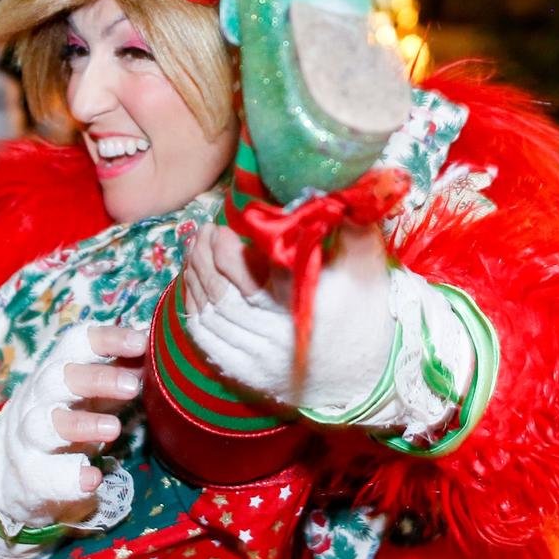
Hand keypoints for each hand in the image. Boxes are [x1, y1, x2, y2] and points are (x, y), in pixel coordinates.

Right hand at [0, 322, 144, 531]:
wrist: (13, 474)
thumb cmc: (63, 421)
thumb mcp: (88, 393)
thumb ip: (117, 372)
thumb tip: (155, 346)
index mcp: (55, 372)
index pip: (75, 344)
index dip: (106, 338)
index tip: (141, 341)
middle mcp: (37, 400)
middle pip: (57, 379)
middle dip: (96, 379)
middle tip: (133, 386)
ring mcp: (28, 438)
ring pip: (46, 425)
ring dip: (80, 424)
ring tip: (114, 429)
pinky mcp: (30, 475)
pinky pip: (46, 475)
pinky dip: (68, 477)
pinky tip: (93, 479)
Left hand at [181, 219, 397, 412]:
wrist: (365, 375)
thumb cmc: (365, 311)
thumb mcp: (367, 266)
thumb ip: (352, 226)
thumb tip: (342, 183)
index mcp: (305, 307)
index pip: (253, 276)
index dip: (227, 249)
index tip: (222, 226)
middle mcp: (277, 336)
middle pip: (223, 292)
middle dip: (205, 256)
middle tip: (204, 230)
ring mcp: (258, 359)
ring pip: (210, 313)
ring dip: (195, 276)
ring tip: (196, 248)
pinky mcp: (244, 373)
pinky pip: (205, 339)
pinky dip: (193, 306)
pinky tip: (192, 281)